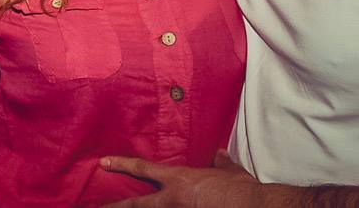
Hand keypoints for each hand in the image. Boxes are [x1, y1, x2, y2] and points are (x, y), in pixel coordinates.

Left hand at [100, 150, 266, 207]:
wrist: (254, 206)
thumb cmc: (240, 189)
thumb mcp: (228, 172)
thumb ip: (220, 163)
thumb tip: (219, 155)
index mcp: (179, 180)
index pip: (143, 168)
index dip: (122, 164)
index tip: (103, 163)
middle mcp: (172, 200)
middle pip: (136, 205)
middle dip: (114, 207)